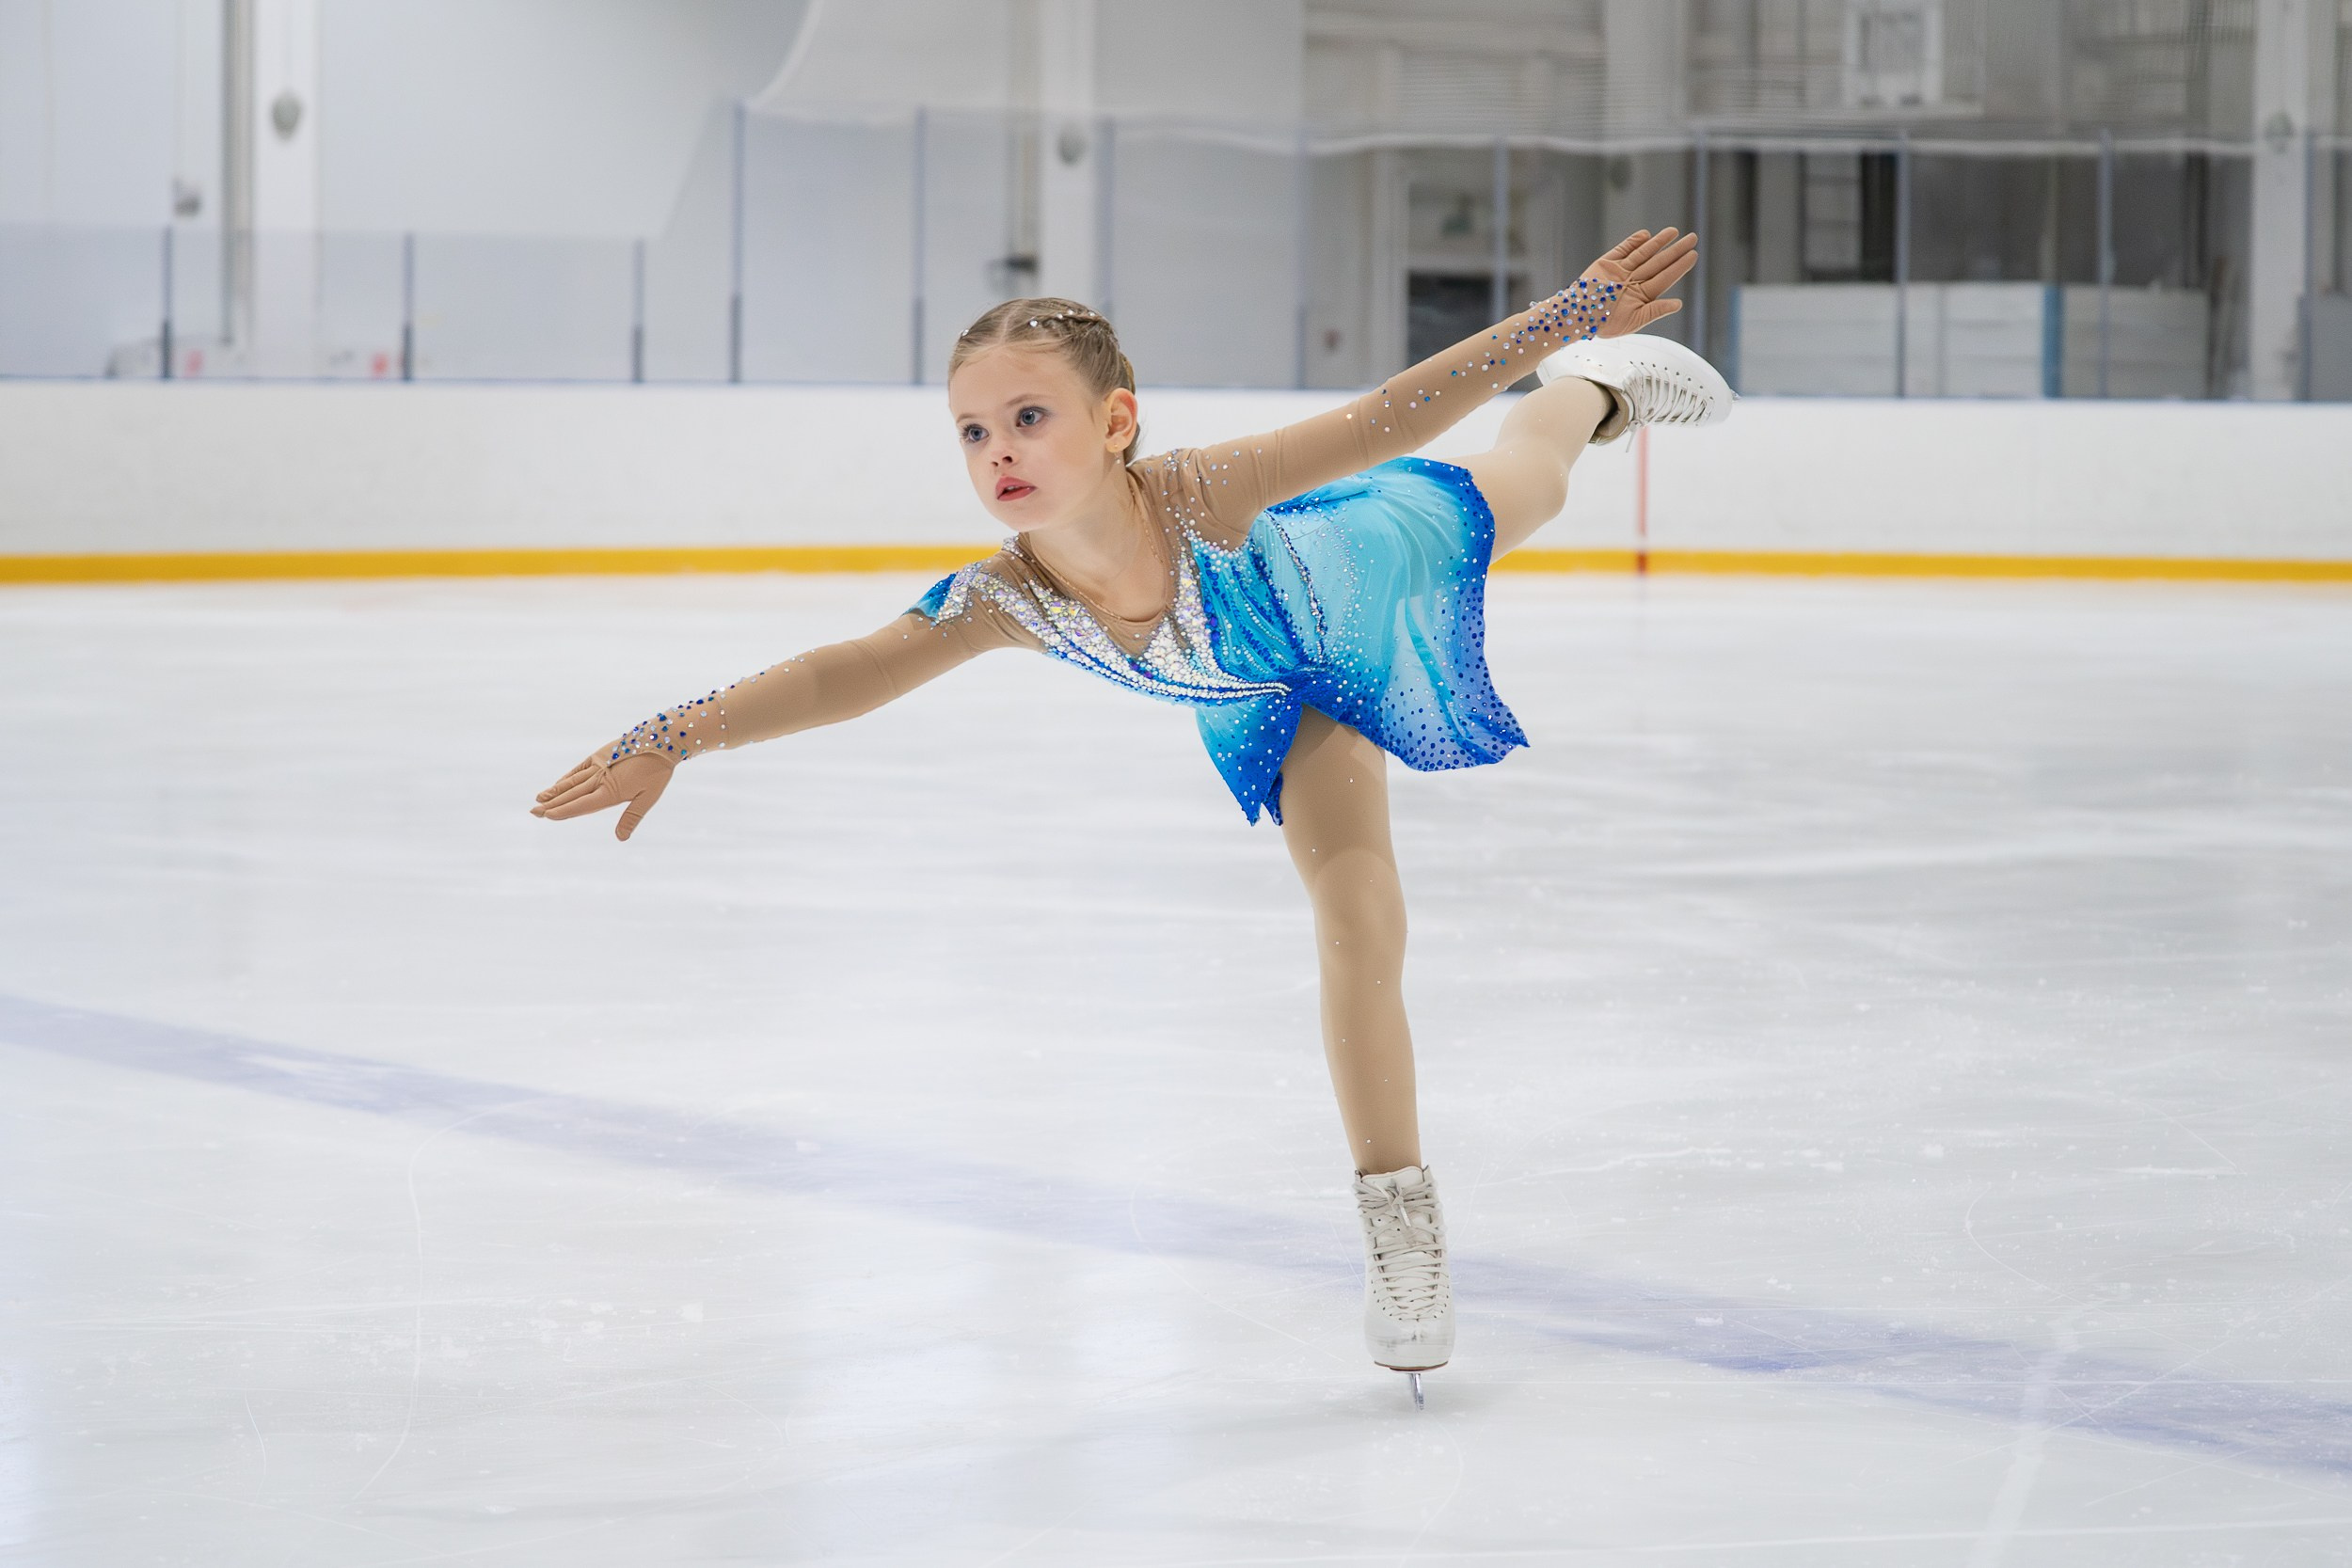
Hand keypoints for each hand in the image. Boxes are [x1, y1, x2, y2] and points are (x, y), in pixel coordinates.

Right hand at [530, 750, 673, 840]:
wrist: (661, 740)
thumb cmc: (657, 772)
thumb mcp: (648, 798)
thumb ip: (631, 818)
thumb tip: (620, 838)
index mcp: (610, 791)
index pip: (582, 805)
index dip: (564, 811)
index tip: (548, 816)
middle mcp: (600, 778)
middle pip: (571, 794)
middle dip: (552, 804)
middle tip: (533, 812)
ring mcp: (598, 765)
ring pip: (571, 781)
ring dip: (554, 791)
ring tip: (538, 799)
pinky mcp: (600, 755)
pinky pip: (579, 769)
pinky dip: (567, 777)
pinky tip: (558, 783)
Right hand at [1580, 228, 1699, 336]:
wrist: (1577, 316)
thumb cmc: (1603, 324)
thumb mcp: (1634, 322)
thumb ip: (1655, 310)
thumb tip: (1678, 304)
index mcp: (1642, 296)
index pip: (1665, 278)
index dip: (1680, 266)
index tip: (1693, 255)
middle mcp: (1634, 282)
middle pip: (1659, 263)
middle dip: (1675, 250)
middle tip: (1692, 238)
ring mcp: (1621, 272)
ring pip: (1644, 253)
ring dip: (1658, 242)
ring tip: (1673, 231)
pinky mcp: (1606, 264)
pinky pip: (1623, 249)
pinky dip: (1634, 242)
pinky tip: (1647, 235)